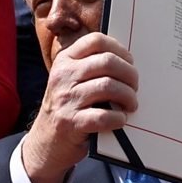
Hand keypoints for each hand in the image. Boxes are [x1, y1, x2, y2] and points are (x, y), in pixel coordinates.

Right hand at [23, 33, 137, 182]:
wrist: (46, 141)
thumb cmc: (69, 107)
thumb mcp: (73, 81)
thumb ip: (93, 68)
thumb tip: (130, 63)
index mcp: (65, 61)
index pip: (96, 41)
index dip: (120, 50)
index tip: (129, 63)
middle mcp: (63, 76)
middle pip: (107, 62)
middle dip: (130, 74)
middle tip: (134, 87)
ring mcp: (66, 99)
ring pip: (108, 86)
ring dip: (128, 96)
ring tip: (131, 104)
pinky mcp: (71, 122)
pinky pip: (103, 116)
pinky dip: (118, 118)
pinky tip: (120, 120)